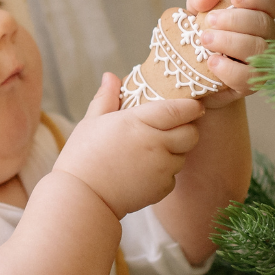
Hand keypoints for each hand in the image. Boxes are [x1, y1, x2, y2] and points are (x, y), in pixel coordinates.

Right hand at [50, 74, 201, 217]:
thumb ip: (106, 98)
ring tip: (152, 151)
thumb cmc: (82, 157)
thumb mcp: (91, 122)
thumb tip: (111, 76)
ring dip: (175, 152)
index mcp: (138, 122)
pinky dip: (165, 173)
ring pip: (183, 155)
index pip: (178, 109)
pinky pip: (173, 176)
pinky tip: (144, 171)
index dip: (190, 106)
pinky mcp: (162, 188)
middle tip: (174, 128)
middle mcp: (155, 144)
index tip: (192, 105)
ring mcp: (161, 168)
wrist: (82, 198)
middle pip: (191, 133)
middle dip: (187, 129)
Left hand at [185, 0, 274, 106]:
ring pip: (259, 50)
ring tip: (205, 40)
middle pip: (264, 23)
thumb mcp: (194, 11)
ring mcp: (261, 62)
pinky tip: (212, 62)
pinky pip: (248, 77)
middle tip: (210, 20)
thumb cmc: (198, 36)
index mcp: (257, 16)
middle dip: (236, 19)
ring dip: (231, 42)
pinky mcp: (251, 84)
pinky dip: (230, 69)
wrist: (188, 74)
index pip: (272, 2)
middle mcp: (265, 38)